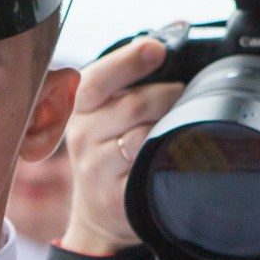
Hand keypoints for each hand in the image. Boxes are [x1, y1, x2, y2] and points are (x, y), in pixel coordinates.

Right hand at [59, 34, 181, 254]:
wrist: (98, 215)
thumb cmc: (109, 154)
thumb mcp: (103, 116)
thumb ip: (121, 83)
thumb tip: (156, 44)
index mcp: (78, 110)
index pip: (96, 80)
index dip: (128, 61)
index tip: (157, 49)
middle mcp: (80, 138)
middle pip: (132, 105)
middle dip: (166, 95)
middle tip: (182, 95)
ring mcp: (96, 169)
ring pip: (141, 136)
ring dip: (169, 126)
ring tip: (177, 125)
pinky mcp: (116, 197)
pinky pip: (148, 168)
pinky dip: (166, 156)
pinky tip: (171, 152)